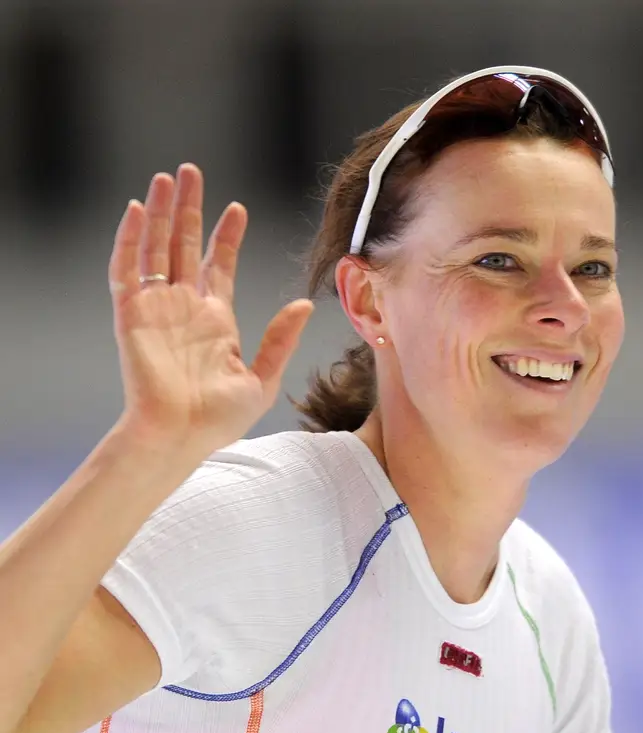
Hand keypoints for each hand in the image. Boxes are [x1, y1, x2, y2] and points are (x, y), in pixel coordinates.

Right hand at [108, 164, 312, 456]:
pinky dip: (127, 240)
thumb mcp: (261, 377)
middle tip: (190, 171)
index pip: (218, 265)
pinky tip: (134, 210)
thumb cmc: (218, 419)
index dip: (226, 235)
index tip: (236, 207)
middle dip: (188, 208)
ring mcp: (156, 308)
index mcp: (216, 320)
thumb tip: (304, 303)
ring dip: (157, 213)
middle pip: (183, 245)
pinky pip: (125, 270)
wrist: (181, 437)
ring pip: (154, 248)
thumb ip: (280, 338)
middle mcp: (184, 308)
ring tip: (166, 177)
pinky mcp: (130, 315)